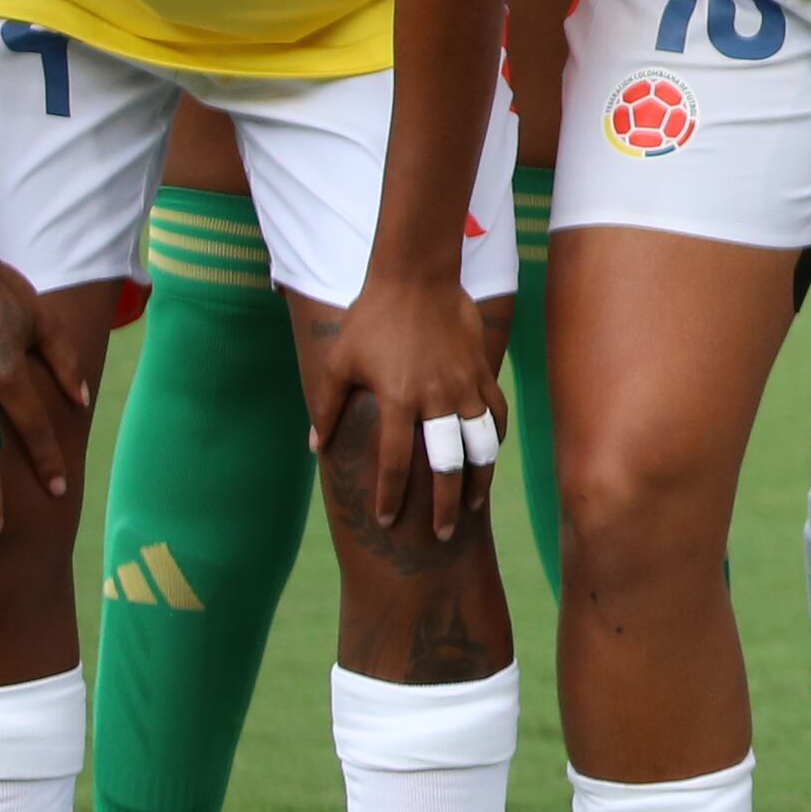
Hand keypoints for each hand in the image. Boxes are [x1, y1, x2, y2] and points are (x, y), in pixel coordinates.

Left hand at [315, 275, 501, 542]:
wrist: (417, 277)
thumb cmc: (371, 318)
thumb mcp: (338, 362)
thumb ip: (326, 407)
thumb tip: (316, 447)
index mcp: (398, 400)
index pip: (397, 464)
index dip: (392, 497)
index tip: (387, 522)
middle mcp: (436, 398)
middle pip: (447, 465)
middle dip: (444, 506)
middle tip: (441, 534)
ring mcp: (464, 385)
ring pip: (481, 445)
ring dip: (478, 480)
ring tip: (472, 506)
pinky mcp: (481, 371)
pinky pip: (495, 414)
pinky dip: (494, 439)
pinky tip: (489, 456)